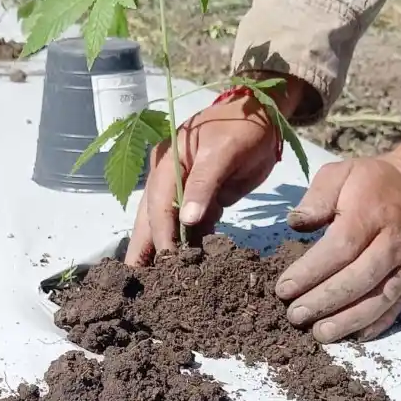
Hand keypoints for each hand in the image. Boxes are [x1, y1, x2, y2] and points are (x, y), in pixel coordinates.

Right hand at [124, 74, 303, 265]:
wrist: (264, 115)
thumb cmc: (242, 126)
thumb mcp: (225, 151)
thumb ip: (205, 184)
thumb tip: (187, 221)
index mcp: (166, 162)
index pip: (157, 204)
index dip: (160, 234)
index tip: (167, 263)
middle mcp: (168, 177)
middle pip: (152, 218)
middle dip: (146, 249)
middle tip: (137, 285)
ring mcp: (184, 188)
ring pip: (168, 224)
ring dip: (166, 250)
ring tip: (160, 283)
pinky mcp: (202, 198)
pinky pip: (191, 224)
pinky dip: (190, 244)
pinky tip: (189, 267)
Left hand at [276, 108, 400, 342]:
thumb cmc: (372, 181)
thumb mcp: (341, 173)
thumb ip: (317, 197)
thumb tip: (296, 224)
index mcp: (370, 214)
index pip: (340, 249)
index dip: (311, 272)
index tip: (284, 288)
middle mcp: (392, 242)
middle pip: (358, 279)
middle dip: (324, 301)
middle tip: (294, 315)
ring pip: (380, 299)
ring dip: (348, 320)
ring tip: (320, 334)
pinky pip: (397, 306)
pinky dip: (377, 324)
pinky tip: (355, 336)